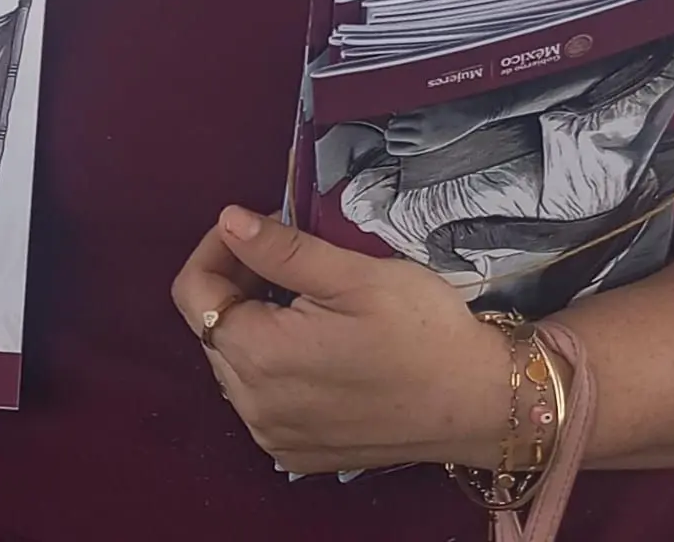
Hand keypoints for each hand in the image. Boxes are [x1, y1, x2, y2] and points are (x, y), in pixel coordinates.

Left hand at [171, 208, 506, 474]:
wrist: (479, 401)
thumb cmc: (423, 329)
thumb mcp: (354, 273)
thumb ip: (282, 249)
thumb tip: (227, 220)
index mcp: (261, 357)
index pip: (193, 292)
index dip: (216, 247)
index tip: (259, 224)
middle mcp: (254, 406)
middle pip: (211, 326)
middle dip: (236, 279)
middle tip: (288, 252)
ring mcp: (273, 436)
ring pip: (231, 361)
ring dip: (253, 319)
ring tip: (303, 293)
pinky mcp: (296, 453)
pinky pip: (257, 396)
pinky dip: (270, 360)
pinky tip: (313, 339)